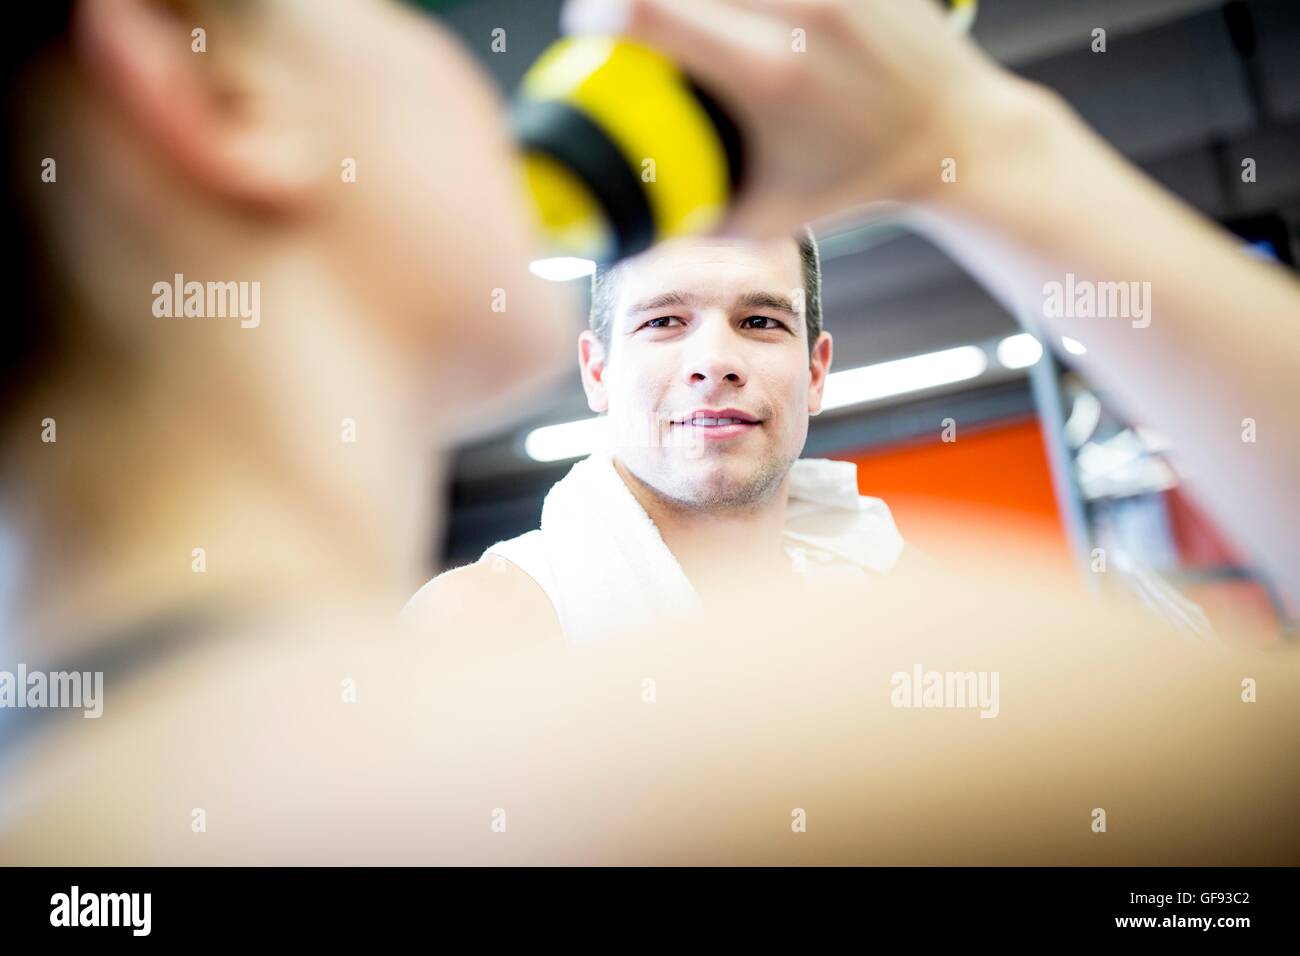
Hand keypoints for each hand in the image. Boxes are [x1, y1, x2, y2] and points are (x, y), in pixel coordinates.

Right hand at [561, 0, 1019, 235]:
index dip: (602, 14)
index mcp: (769, 74)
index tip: (589, 28)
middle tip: (637, 24)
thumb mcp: (773, 217)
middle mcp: (799, 12)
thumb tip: (621, 228)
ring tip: (688, 21)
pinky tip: (736, 13)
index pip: (652, 10)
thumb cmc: (857, 186)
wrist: (956, 136)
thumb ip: (696, 222)